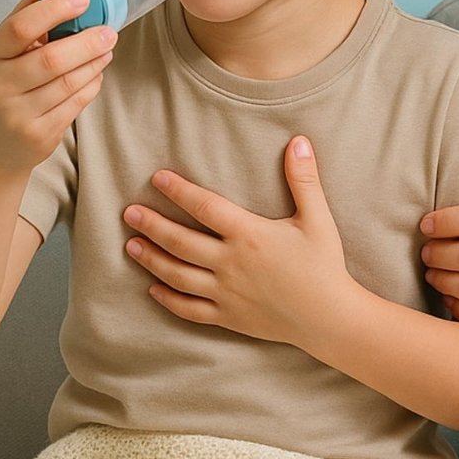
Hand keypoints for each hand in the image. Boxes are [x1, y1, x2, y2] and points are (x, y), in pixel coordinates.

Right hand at [0, 0, 116, 173]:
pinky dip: (92, 85)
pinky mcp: (39, 135)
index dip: (54, 10)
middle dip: (87, 43)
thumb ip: (25, 21)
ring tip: (106, 49)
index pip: (20, 28)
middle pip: (52, 59)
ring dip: (95, 63)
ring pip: (69, 83)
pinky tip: (95, 74)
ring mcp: (18, 114)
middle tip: (109, 31)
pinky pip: (76, 104)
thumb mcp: (1, 54)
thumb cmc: (2, 87)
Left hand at [122, 136, 358, 347]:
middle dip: (152, 225)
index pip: (205, 207)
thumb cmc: (324, 266)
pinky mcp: (228, 316)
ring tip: (132, 245)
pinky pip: (189, 308)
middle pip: (180, 241)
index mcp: (250, 235)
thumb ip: (304, 180)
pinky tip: (153, 289)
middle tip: (129, 212)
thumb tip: (298, 141)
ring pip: (178, 274)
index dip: (179, 191)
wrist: (329, 318)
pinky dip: (168, 299)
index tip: (158, 178)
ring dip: (152, 259)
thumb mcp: (318, 219)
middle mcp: (231, 263)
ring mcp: (225, 292)